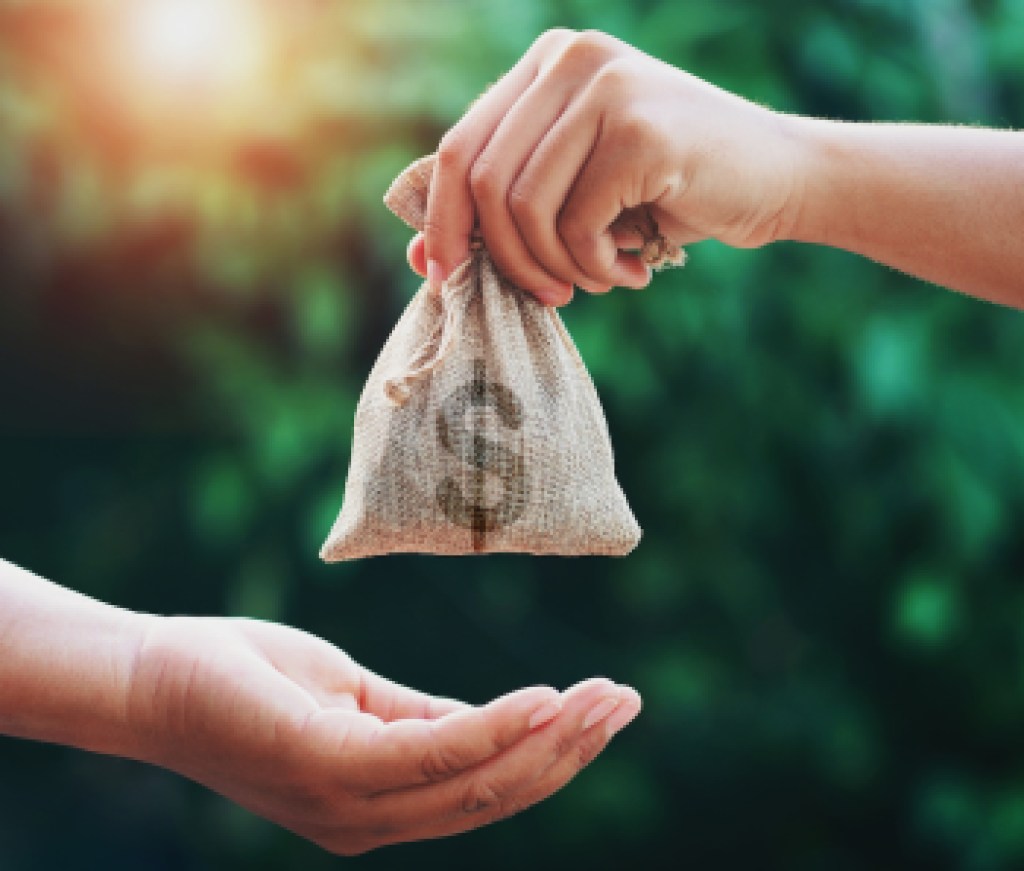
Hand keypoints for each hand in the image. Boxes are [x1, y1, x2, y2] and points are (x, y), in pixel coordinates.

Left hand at [127, 615, 640, 854]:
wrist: (151, 676)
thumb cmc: (251, 683)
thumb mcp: (354, 700)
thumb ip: (422, 719)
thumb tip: (500, 717)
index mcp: (376, 805)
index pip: (483, 794)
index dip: (554, 760)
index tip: (608, 711)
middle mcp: (368, 822)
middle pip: (493, 799)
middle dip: (571, 755)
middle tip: (628, 704)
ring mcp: (346, 803)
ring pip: (473, 785)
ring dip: (550, 743)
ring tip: (605, 699)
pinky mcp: (324, 763)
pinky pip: (429, 753)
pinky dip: (494, 728)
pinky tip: (542, 699)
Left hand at [408, 28, 804, 304]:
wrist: (781, 179)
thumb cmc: (671, 194)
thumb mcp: (577, 199)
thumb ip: (504, 216)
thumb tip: (421, 260)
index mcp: (546, 67)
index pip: (458, 146)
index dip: (441, 220)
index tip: (445, 277)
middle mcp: (570, 61)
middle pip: (480, 180)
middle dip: (505, 258)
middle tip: (546, 296)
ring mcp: (606, 87)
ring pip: (522, 207)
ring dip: (555, 267)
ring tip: (598, 279)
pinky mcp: (640, 128)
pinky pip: (576, 224)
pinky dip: (595, 266)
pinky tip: (631, 269)